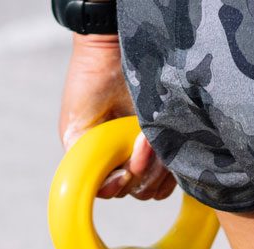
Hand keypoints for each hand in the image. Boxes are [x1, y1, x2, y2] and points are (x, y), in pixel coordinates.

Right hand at [58, 35, 173, 199]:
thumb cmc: (90, 86)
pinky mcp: (171, 141)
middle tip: (140, 141)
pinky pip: (178, 170)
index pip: (115, 192)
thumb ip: (81, 162)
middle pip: (139, 191)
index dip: (118, 187)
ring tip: (148, 136)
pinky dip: (172, 160)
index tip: (122, 173)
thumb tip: (102, 189)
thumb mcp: (76, 129)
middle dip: (140, 170)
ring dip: (156, 164)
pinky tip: (161, 136)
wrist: (113, 52)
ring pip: (160, 182)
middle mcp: (127, 160)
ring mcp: (151, 153)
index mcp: (103, 162)